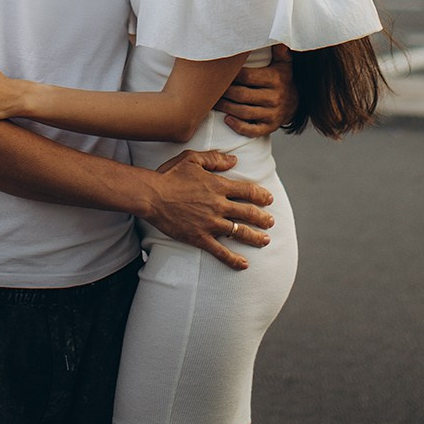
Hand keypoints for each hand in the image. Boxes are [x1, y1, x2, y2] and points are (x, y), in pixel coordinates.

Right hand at [146, 149, 273, 270]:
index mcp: (218, 185)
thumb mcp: (192, 159)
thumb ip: (215, 159)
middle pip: (248, 213)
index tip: (269, 199)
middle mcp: (218, 205)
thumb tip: (234, 160)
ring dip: (255, 237)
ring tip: (265, 241)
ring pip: (239, 233)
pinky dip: (233, 259)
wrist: (152, 196)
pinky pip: (221, 251)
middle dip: (263, 218)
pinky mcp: (200, 238)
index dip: (261, 195)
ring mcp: (210, 223)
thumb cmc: (170, 175)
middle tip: (271, 222)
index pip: (247, 191)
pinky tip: (244, 264)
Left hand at [217, 44, 296, 137]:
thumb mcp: (284, 63)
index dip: (231, 75)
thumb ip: (279, 50)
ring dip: (226, 107)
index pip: (247, 76)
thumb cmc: (282, 79)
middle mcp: (274, 98)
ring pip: (244, 112)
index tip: (219, 73)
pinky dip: (238, 126)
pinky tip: (227, 119)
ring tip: (213, 102)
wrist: (296, 104)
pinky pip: (252, 130)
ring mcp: (272, 114)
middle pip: (242, 95)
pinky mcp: (269, 128)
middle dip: (224, 92)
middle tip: (210, 88)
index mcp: (275, 79)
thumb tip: (277, 37)